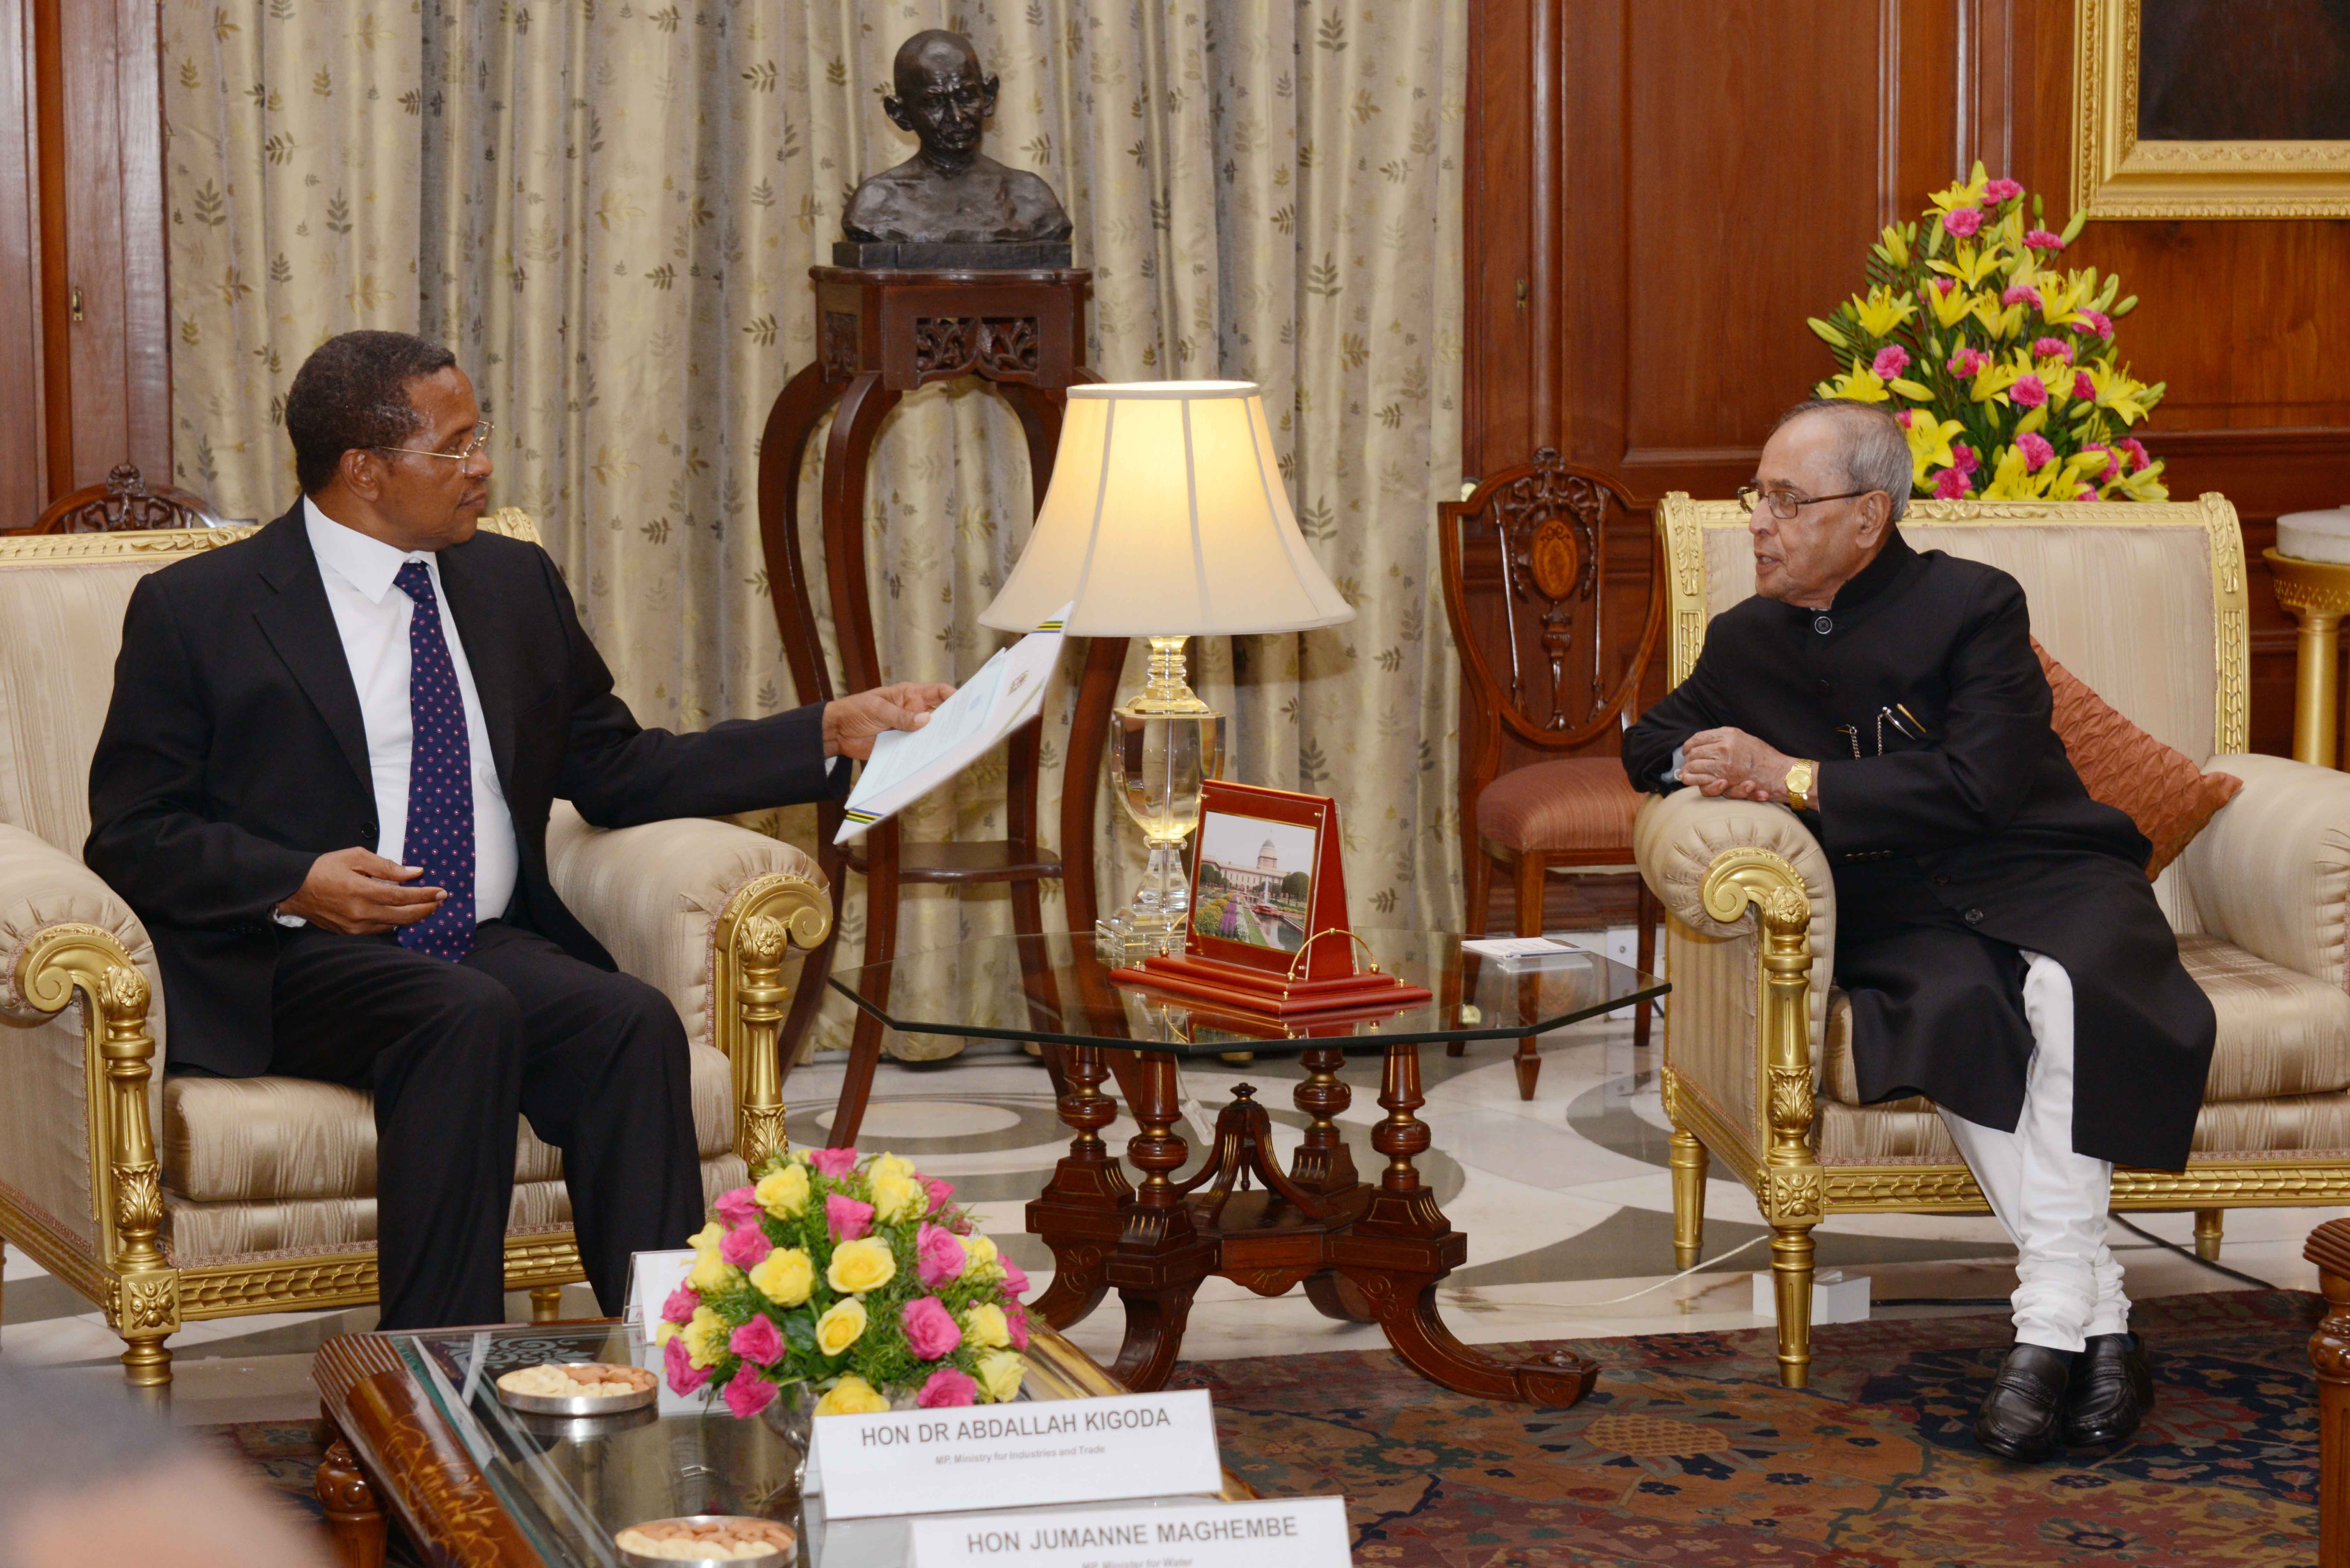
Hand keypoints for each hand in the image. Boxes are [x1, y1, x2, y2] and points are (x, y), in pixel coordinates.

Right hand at [276, 848, 445, 934]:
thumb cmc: (324, 868)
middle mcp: (359, 913)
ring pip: (393, 925)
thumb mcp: (355, 857)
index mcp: (360, 891)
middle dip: (425, 908)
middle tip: (440, 900)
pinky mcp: (349, 933)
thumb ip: (387, 867)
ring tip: (425, 905)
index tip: (441, 891)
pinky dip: (393, 921)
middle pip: (402, 916)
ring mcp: (354, 926)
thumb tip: (414, 873)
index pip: (401, 897)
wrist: (294, 889)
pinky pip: (379, 930)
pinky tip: (401, 912)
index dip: (424, 895)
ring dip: (412, 916)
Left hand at [823, 681, 956, 759]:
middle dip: (951, 721)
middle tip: (964, 731)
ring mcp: (909, 730)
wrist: (837, 732)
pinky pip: (916, 750)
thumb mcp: (878, 709)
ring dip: (938, 740)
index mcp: (910, 695)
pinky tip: (931, 760)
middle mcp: (913, 712)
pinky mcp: (902, 745)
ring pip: (930, 734)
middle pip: (940, 715)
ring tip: (951, 748)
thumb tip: (926, 720)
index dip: (953, 696)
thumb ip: (900, 715)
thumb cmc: (855, 710)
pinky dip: (923, 754)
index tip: (964, 704)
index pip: (938, 692)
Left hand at [1679, 726, 1798, 802]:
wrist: (1779, 773)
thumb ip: (1724, 739)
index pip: (1698, 738)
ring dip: (1689, 773)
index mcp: (1727, 734)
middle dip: (1687, 761)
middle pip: (1693, 754)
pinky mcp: (1724, 781)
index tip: (1686, 750)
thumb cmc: (1764, 757)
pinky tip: (1695, 782)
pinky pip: (1704, 784)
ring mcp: (1722, 765)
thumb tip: (1702, 743)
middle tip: (1686, 766)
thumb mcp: (1743, 738)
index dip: (1689, 745)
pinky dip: (1698, 783)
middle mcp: (1723, 747)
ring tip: (1687, 775)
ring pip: (1693, 769)